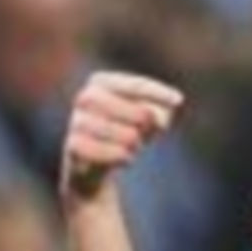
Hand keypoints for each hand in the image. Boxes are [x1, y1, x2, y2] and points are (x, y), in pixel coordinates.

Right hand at [60, 71, 183, 201]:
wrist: (95, 167)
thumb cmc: (125, 134)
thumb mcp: (148, 121)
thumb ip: (160, 113)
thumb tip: (158, 120)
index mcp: (100, 83)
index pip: (131, 84)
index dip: (155, 92)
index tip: (178, 100)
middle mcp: (84, 99)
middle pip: (120, 104)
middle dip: (139, 117)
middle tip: (147, 130)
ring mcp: (76, 123)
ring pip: (111, 129)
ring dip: (132, 140)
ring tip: (134, 146)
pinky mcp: (73, 147)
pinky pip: (99, 149)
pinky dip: (119, 156)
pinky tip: (126, 159)